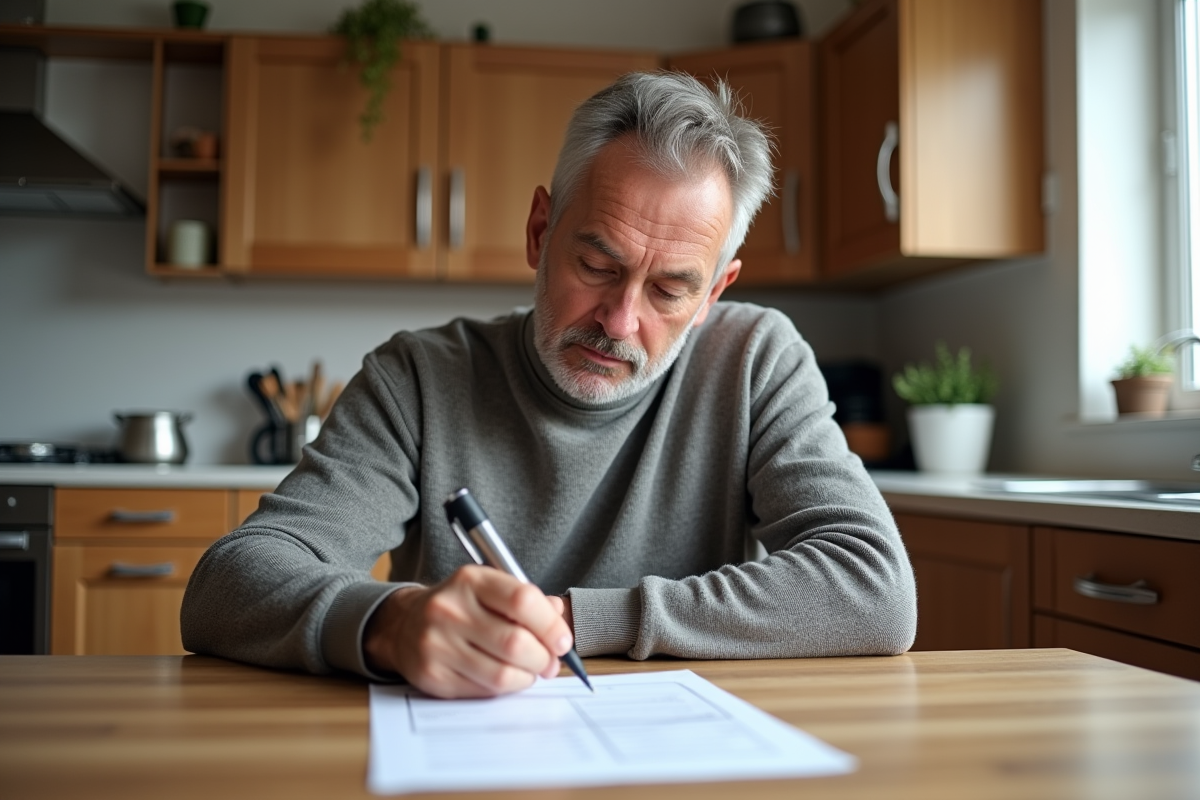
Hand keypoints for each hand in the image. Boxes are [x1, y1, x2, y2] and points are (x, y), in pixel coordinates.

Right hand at [364, 566, 573, 698]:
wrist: (404, 624)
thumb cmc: (460, 606)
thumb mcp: (490, 589)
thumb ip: (527, 601)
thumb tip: (559, 617)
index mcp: (470, 580)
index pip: (522, 600)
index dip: (551, 625)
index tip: (563, 641)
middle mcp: (449, 609)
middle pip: (515, 642)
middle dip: (544, 658)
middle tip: (551, 663)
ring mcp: (437, 644)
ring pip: (502, 673)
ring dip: (527, 677)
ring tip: (530, 671)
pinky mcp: (433, 675)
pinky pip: (483, 691)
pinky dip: (505, 688)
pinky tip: (505, 677)